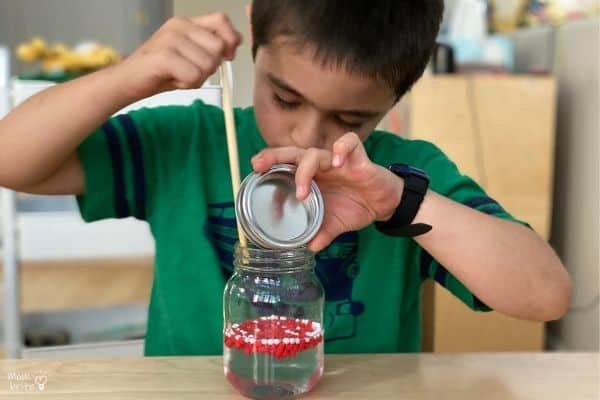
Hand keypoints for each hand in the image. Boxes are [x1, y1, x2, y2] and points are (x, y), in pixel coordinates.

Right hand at [116, 14, 241, 100]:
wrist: (128, 81)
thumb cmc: (161, 71)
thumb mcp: (191, 56)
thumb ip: (211, 47)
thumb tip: (235, 43)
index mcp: (187, 23)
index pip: (221, 20)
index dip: (230, 40)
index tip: (227, 57)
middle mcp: (179, 26)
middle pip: (218, 48)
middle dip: (210, 67)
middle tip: (189, 71)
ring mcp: (170, 38)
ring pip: (208, 64)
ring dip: (197, 78)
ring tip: (178, 75)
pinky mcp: (164, 56)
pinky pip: (193, 75)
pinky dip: (187, 83)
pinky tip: (173, 80)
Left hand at [251, 133, 403, 251]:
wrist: (385, 204)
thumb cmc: (356, 207)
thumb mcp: (336, 225)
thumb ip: (322, 233)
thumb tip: (309, 248)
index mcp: (311, 178)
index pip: (285, 165)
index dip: (270, 164)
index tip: (254, 171)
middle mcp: (321, 166)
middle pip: (293, 152)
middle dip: (274, 156)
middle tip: (260, 165)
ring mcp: (338, 160)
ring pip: (315, 152)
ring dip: (305, 170)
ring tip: (302, 192)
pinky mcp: (358, 158)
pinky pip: (349, 143)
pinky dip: (341, 149)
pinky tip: (338, 162)